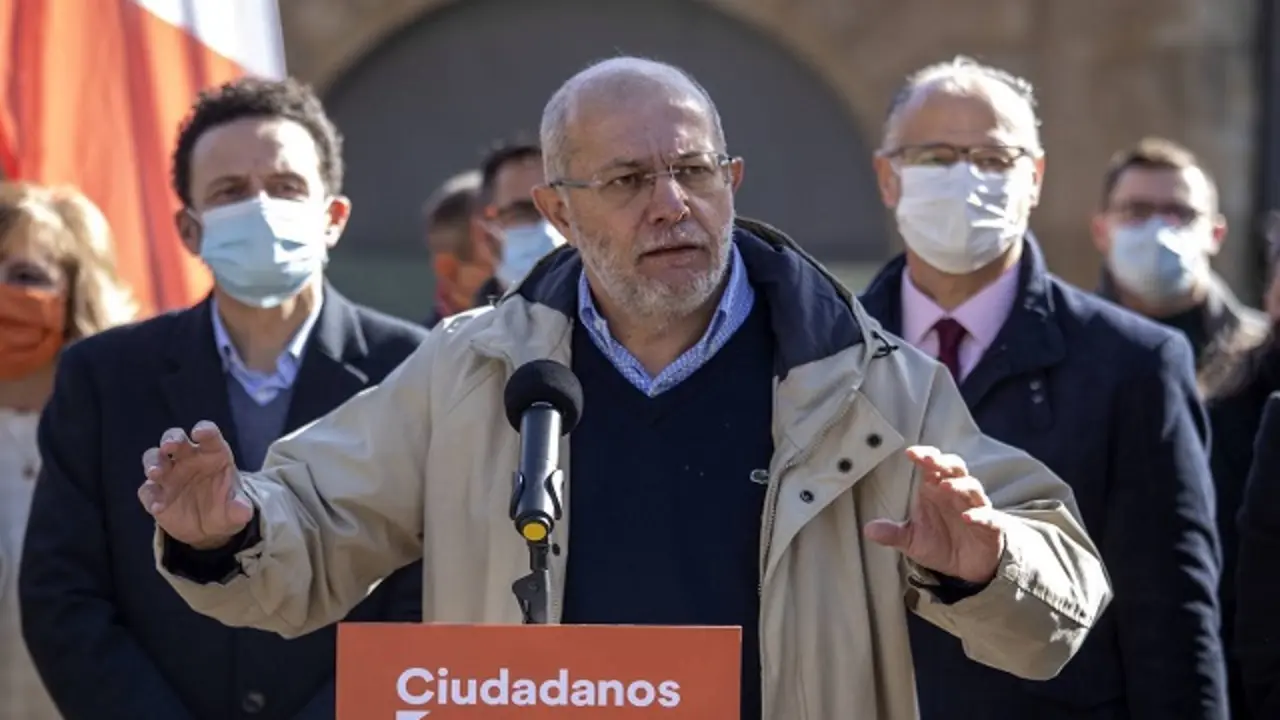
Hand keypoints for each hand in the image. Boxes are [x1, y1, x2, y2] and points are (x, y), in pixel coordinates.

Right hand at [139, 421, 253, 549]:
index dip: (204, 431)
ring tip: (156, 473)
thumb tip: (244, 511)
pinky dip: (151, 497)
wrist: (210, 529)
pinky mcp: (155, 493)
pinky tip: (158, 507)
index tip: (199, 433)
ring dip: (153, 462)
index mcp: (213, 453)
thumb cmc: (226, 507)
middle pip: (175, 438)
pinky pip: (148, 490)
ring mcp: (169, 474)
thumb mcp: (236, 511)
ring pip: (154, 458)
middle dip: (171, 439)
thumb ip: (240, 508)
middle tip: (169, 446)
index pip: (208, 435)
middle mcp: (188, 459)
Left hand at [863, 446, 1004, 583]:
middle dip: (943, 462)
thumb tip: (868, 529)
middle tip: (929, 460)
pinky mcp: (991, 527)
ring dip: (960, 485)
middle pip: (954, 469)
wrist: (969, 566)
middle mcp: (956, 495)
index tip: (910, 453)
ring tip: (945, 487)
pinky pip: (988, 517)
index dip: (925, 456)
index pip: (932, 466)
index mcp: (936, 490)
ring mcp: (975, 508)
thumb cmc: (941, 543)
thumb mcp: (912, 540)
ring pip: (972, 488)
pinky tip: (968, 518)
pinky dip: (980, 515)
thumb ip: (893, 533)